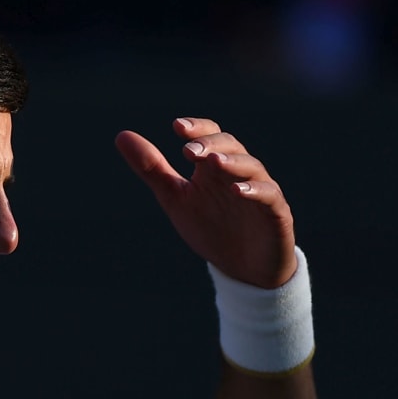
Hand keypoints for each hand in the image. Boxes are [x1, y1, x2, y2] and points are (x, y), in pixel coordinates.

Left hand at [115, 117, 296, 288]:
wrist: (243, 271)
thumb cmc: (211, 228)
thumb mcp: (175, 199)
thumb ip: (152, 170)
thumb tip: (121, 135)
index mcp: (214, 167)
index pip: (210, 136)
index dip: (197, 129)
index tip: (177, 127)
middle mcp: (239, 172)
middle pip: (230, 147)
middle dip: (210, 145)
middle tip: (189, 151)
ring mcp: (260, 191)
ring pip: (251, 167)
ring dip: (233, 163)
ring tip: (214, 162)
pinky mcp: (275, 213)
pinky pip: (269, 196)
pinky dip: (255, 191)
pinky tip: (239, 190)